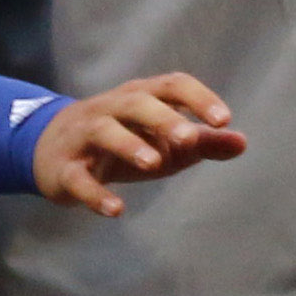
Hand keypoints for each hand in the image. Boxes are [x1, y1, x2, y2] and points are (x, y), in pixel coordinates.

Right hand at [33, 72, 244, 216]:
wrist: (53, 152)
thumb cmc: (125, 142)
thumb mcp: (166, 141)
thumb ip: (204, 142)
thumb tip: (241, 142)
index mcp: (141, 97)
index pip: (171, 85)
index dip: (198, 98)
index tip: (223, 120)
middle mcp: (111, 109)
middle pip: (135, 103)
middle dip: (162, 119)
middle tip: (188, 140)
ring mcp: (84, 136)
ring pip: (103, 131)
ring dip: (128, 144)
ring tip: (153, 164)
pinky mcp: (65, 168)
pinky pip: (77, 177)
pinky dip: (95, 193)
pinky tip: (116, 210)